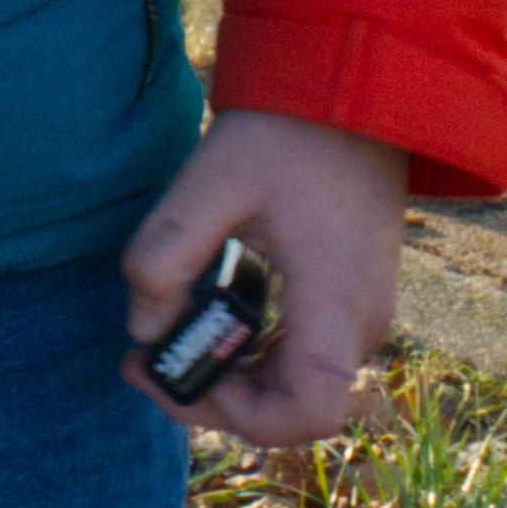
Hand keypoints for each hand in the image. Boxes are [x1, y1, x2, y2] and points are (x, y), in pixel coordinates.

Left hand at [120, 109, 410, 447]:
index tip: (182, 374)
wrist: (353, 90)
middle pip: (295, 407)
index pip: (310, 410)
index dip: (243, 417)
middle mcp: (362, 319)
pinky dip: (257, 356)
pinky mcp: (354, 295)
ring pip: (300, 386)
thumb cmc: (286, 133)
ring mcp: (364, 310)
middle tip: (144, 362)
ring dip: (235, 380)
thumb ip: (166, 254)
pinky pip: (307, 353)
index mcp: (335, 299)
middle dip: (217, 400)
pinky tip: (211, 321)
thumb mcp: (209, 181)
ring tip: (166, 341)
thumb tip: (142, 328)